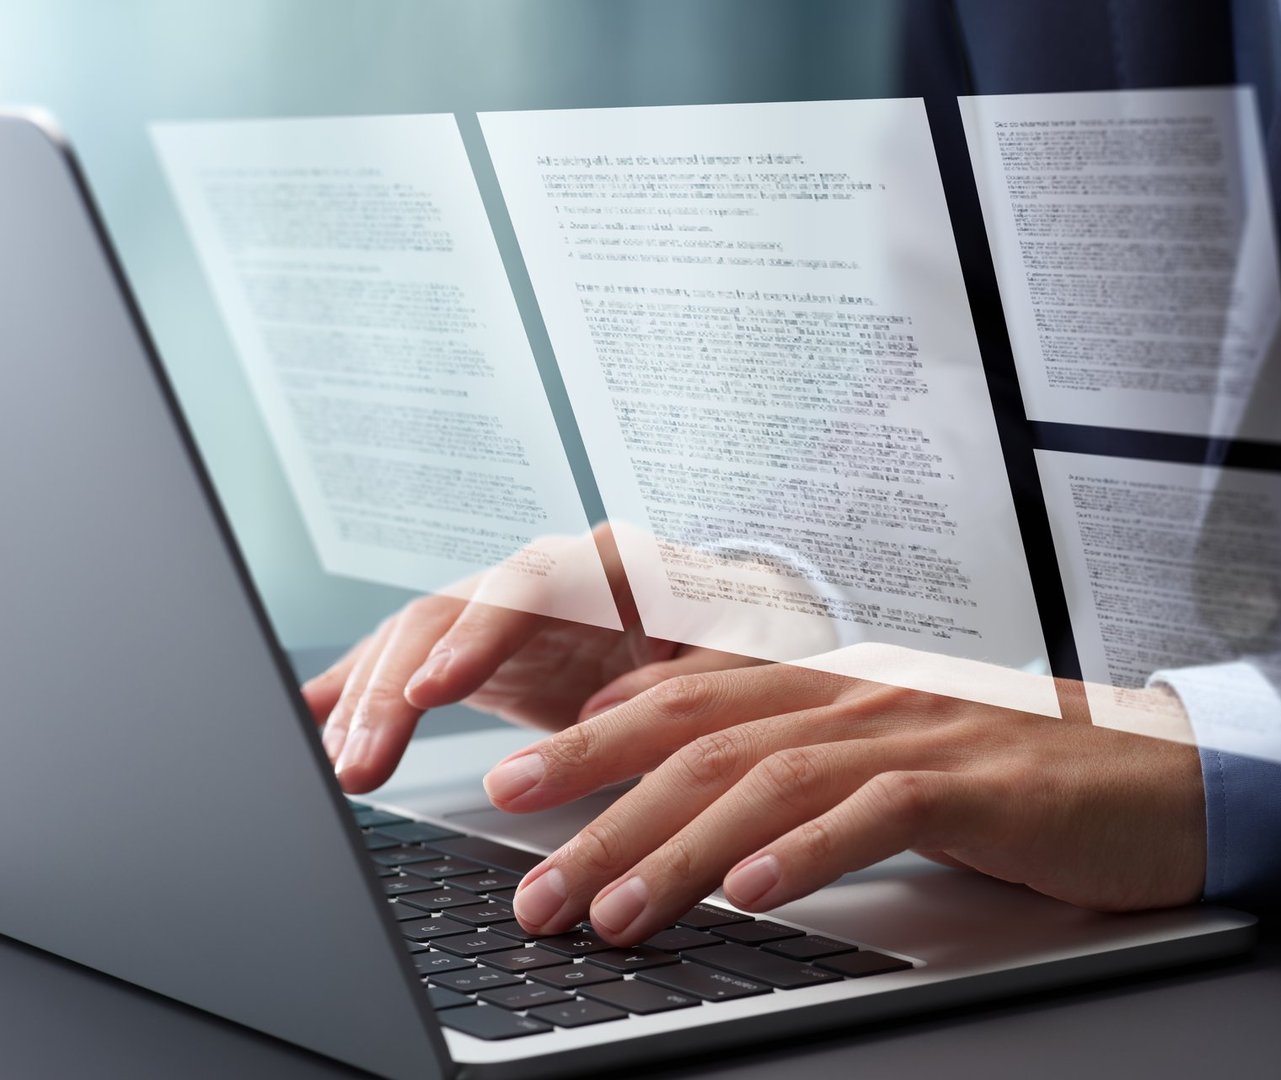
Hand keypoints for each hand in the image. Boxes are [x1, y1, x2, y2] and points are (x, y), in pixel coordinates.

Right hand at [302, 524, 754, 793]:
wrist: (728, 627)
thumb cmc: (744, 637)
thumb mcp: (748, 652)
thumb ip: (694, 672)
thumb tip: (618, 706)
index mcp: (614, 564)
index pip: (534, 582)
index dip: (479, 633)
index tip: (435, 689)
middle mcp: (545, 575)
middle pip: (451, 610)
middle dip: (398, 686)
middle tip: (357, 761)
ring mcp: (502, 610)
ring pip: (415, 640)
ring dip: (368, 704)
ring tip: (333, 768)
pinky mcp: (476, 649)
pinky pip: (403, 663)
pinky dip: (355, 691)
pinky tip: (305, 718)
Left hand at [484, 659, 1206, 944]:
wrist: (1164, 771)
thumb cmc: (1020, 777)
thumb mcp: (895, 757)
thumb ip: (805, 767)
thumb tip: (704, 814)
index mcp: (834, 687)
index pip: (690, 699)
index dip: (594, 738)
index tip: (516, 782)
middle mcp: (862, 696)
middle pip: (704, 740)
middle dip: (601, 805)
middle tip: (530, 876)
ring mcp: (919, 733)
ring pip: (770, 778)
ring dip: (678, 848)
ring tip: (611, 910)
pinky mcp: (978, 783)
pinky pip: (875, 811)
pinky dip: (805, 853)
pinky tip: (752, 894)